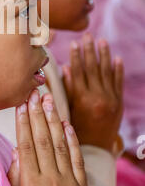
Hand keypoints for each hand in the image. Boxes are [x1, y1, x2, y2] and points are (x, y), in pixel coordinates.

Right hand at [8, 90, 88, 185]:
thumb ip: (14, 175)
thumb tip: (18, 148)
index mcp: (31, 183)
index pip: (26, 144)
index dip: (23, 121)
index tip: (21, 103)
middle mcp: (51, 180)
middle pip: (43, 139)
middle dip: (38, 113)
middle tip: (35, 93)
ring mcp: (69, 184)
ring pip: (60, 145)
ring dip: (54, 120)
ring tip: (49, 100)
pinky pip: (77, 159)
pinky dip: (72, 140)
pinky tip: (67, 124)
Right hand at [63, 34, 123, 152]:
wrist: (96, 149)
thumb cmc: (76, 130)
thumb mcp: (68, 109)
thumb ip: (67, 88)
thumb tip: (65, 67)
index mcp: (82, 99)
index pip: (78, 72)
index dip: (76, 56)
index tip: (74, 43)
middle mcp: (97, 97)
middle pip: (92, 68)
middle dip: (90, 51)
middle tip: (88, 36)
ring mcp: (110, 99)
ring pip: (107, 72)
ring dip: (104, 55)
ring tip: (102, 41)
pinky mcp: (119, 103)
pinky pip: (118, 82)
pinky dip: (118, 70)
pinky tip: (116, 58)